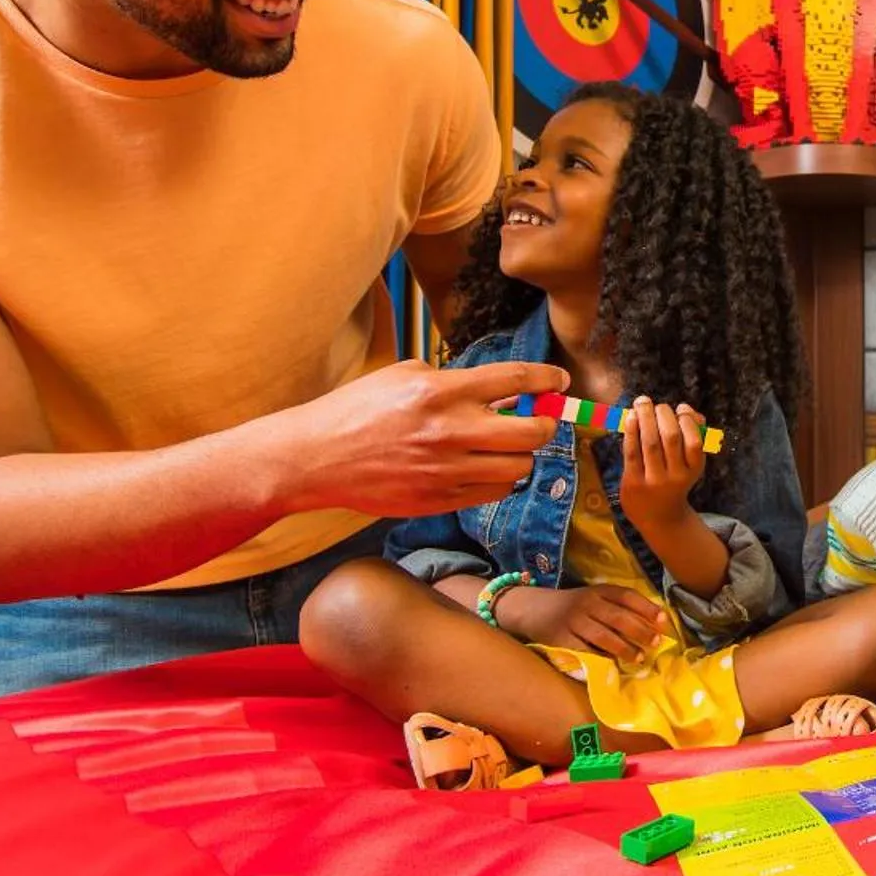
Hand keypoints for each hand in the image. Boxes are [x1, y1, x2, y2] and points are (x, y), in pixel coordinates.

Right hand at [274, 360, 567, 517]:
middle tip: (539, 420)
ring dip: (522, 456)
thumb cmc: (356, 410)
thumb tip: (498, 390)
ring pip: (518, 468)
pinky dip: (499, 480)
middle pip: (532, 433)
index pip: (515, 382)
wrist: (316, 458)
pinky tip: (486, 468)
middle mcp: (450, 431)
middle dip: (545, 425)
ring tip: (508, 447)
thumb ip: (453, 380)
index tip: (559, 382)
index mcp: (440, 391)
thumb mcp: (402, 375)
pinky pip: (494, 493)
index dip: (547, 380)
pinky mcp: (439, 500)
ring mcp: (446, 470)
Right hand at [505, 582, 667, 660]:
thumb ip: (619, 607)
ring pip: (604, 635)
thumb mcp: (595, 598)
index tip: (664, 620)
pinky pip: (584, 650)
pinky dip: (599, 658)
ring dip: (624, 648)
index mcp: (599, 591)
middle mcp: (587, 603)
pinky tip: (612, 665)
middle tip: (655, 643)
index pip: (627, 596)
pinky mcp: (561, 639)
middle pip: (618, 617)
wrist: (533, 609)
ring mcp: (573, 621)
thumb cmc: (575, 607)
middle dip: (640, 631)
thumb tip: (654, 624)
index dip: (647, 608)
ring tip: (639, 658)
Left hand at [616, 398, 707, 537]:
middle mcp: (676, 475)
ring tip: (642, 402)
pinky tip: (631, 417)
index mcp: (694, 469)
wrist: (659, 517)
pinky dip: (631, 431)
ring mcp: (654, 480)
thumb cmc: (675, 480)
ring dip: (645, 417)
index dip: (687, 420)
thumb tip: (688, 409)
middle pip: (671, 437)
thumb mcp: (690, 463)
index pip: (694, 441)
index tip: (680, 408)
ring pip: (650, 442)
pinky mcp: (634, 482)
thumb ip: (695, 434)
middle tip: (657, 404)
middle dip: (663, 414)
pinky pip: (632, 451)